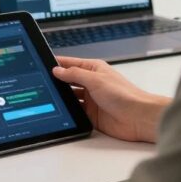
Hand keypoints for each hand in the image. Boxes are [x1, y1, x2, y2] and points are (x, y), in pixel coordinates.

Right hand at [53, 56, 170, 142]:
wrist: (138, 118)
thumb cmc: (125, 95)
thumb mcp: (96, 80)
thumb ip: (75, 75)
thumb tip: (57, 70)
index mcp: (94, 69)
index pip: (70, 64)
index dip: (57, 63)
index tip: (42, 63)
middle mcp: (91, 83)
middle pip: (68, 81)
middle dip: (56, 81)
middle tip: (41, 82)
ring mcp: (91, 100)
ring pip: (70, 97)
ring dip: (62, 97)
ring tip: (48, 97)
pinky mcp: (91, 115)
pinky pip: (75, 111)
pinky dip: (68, 111)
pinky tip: (59, 110)